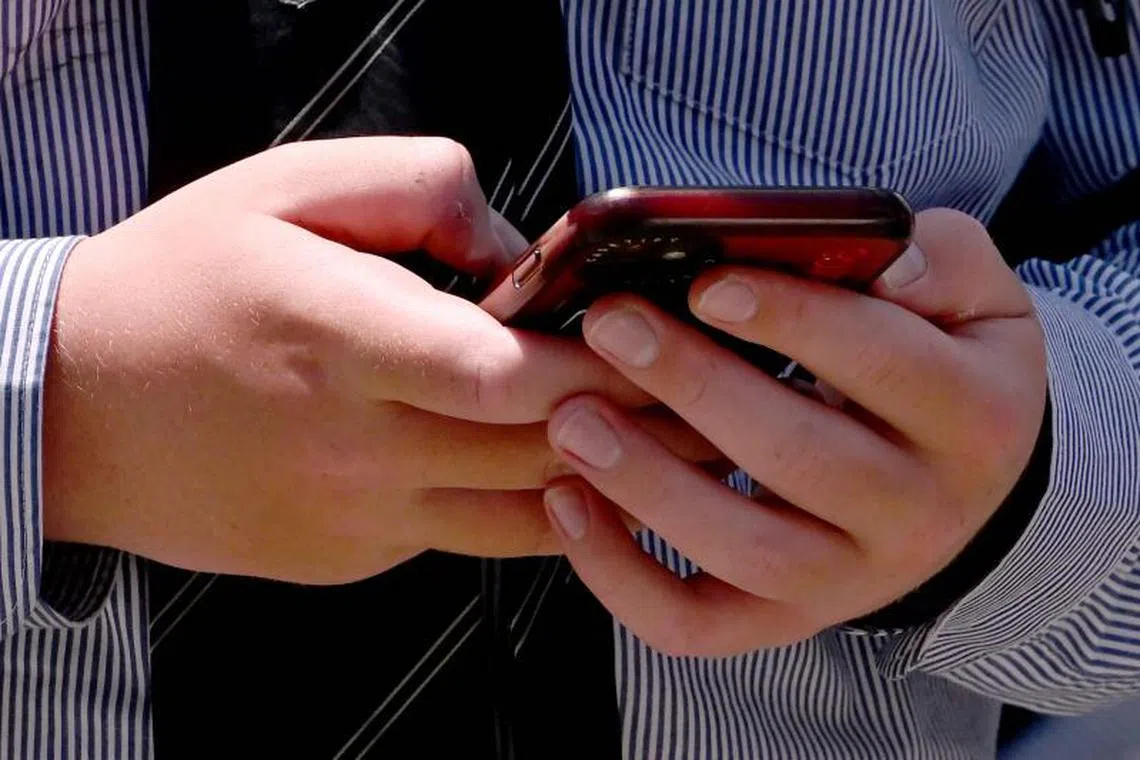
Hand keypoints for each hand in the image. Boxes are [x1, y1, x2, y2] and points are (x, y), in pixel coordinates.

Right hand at [42, 136, 709, 583]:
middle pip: (537, 450)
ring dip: (609, 477)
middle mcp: (354, 444)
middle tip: (711, 390)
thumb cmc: (180, 282)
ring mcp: (356, 516)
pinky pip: (472, 538)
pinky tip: (572, 469)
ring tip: (676, 439)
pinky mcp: (353, 555)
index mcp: (339, 338)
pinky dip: (535, 507)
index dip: (600, 362)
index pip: (504, 373)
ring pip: (523, 514)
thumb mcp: (285, 187)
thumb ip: (422, 192)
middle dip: (638, 422)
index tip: (659, 333)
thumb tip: (521, 253)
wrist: (75, 405)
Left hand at [541, 208, 1047, 655]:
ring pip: (745, 552)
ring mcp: (850, 578)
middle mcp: (920, 512)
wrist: (960, 486)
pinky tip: (569, 502)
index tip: (708, 284)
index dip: (793, 322)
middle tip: (612, 326)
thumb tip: (888, 264)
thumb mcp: (975, 298)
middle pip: (801, 459)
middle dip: (695, 387)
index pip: (884, 365)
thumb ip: (942, 261)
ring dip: (647, 486)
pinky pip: (697, 623)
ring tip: (572, 419)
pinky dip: (621, 577)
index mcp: (974, 416)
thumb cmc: (942, 365)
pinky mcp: (785, 619)